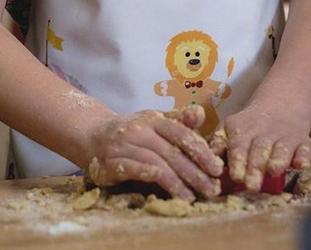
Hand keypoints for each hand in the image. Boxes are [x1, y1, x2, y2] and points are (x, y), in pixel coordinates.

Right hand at [81, 105, 223, 201]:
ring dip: (176, 181)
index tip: (218, 168)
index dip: (200, 151)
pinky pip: (132, 169)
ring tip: (192, 197)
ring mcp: (123, 145)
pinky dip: (149, 175)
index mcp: (153, 119)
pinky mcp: (109, 162)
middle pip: (171, 151)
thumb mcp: (155, 122)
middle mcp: (138, 129)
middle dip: (194, 172)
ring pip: (154, 161)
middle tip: (212, 189)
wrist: (92, 134)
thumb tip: (201, 113)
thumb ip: (179, 122)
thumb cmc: (132, 131)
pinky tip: (165, 187)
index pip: (181, 133)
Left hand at [209, 104, 310, 192]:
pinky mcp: (304, 142)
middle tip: (251, 185)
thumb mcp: (230, 129)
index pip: (238, 145)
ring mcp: (286, 136)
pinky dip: (304, 157)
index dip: (238, 161)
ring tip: (273, 171)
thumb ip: (219, 144)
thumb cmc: (249, 127)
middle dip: (255, 167)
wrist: (279, 108)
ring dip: (278, 159)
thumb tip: (207, 157)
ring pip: (282, 148)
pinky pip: (306, 149)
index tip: (236, 176)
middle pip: (259, 150)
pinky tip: (300, 164)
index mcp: (243, 129)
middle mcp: (265, 132)